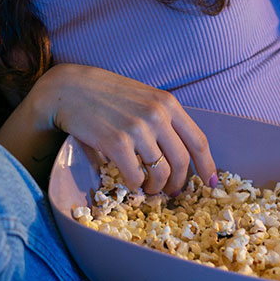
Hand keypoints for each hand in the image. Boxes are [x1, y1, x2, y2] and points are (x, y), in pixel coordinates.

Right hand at [35, 64, 216, 194]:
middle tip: (170, 191)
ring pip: (161, 173)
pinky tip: (129, 182)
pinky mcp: (116, 142)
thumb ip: (162, 118)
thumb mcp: (142, 96)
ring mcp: (137, 129)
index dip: (207, 166)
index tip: (210, 182)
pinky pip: (135, 176)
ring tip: (147, 187)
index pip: (198, 141)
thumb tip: (180, 157)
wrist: (69, 89)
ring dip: (156, 187)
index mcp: (166, 103)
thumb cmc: (105, 93)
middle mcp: (156, 115)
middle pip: (182, 162)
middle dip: (179, 183)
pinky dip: (135, 185)